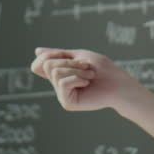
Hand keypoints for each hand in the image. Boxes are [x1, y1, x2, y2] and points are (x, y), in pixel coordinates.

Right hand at [30, 47, 146, 112]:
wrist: (117, 83)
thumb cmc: (102, 68)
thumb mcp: (77, 56)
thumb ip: (57, 55)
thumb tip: (36, 51)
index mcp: (60, 73)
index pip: (40, 63)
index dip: (49, 55)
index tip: (68, 55)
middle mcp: (58, 85)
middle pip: (47, 64)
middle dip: (68, 61)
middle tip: (86, 66)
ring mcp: (62, 94)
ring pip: (55, 72)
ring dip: (76, 69)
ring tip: (89, 75)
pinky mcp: (67, 102)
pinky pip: (62, 82)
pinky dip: (77, 78)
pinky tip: (87, 83)